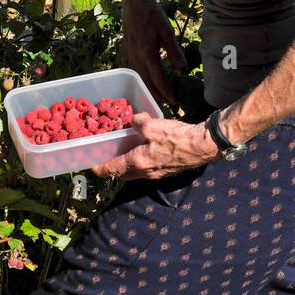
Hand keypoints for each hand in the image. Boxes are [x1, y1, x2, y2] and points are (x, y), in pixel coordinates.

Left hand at [90, 112, 218, 180]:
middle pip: (122, 175)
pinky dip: (139, 163)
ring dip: (126, 166)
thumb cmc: (178, 137)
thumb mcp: (153, 125)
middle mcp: (145, 172)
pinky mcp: (166, 170)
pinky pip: (146, 170)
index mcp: (138, 162)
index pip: (111, 170)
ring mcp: (157, 173)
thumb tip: (134, 119)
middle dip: (112, 169)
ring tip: (122, 152)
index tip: (91, 165)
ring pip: (134, 173)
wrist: (204, 146)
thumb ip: (138, 122)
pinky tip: (142, 149)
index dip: (99, 169)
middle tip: (106, 157)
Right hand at [121, 0, 187, 105]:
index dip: (166, 92)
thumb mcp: (167, 31)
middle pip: (147, 83)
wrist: (135, 4)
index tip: (174, 101)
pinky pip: (134, 72)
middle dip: (158, 95)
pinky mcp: (127, 53)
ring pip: (139, 79)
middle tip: (170, 102)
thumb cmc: (153, 15)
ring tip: (160, 96)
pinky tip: (147, 82)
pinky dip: (141, 80)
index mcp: (147, 53)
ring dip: (149, 89)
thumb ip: (174, 51)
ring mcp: (130, 55)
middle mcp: (137, 57)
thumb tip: (182, 69)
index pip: (158, 79)